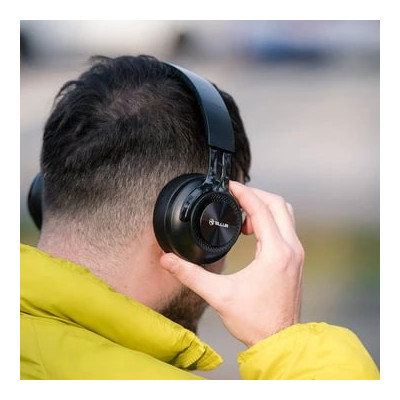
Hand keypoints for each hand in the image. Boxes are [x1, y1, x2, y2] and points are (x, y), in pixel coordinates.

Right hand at [160, 181, 304, 346]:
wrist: (279, 341)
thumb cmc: (255, 321)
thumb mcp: (218, 295)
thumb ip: (190, 275)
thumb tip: (168, 261)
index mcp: (275, 253)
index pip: (261, 210)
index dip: (244, 194)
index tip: (231, 186)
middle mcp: (291, 249)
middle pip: (279, 205)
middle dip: (257, 195)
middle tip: (236, 196)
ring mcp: (296, 254)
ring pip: (286, 215)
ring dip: (265, 207)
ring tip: (243, 214)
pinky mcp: (295, 260)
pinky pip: (286, 228)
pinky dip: (271, 220)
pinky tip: (253, 231)